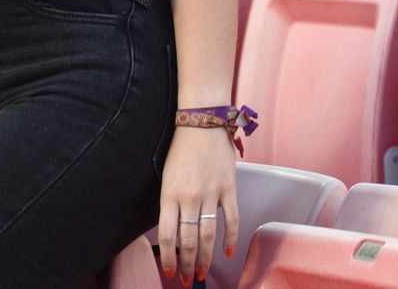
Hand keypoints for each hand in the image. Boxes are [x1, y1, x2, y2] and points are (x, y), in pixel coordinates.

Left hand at [157, 126, 238, 284]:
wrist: (201, 124)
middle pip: (189, 240)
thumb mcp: (166, 176)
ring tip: (203, 272)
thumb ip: (170, 201)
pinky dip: (230, 239)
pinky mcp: (228, 190)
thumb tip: (173, 228)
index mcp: (169, 194)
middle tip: (188, 278)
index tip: (171, 270)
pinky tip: (227, 252)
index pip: (168, 234)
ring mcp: (210, 194)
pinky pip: (231, 220)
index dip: (170, 257)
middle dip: (188, 263)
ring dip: (206, 258)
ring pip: (208, 235)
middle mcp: (189, 197)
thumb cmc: (181, 149)